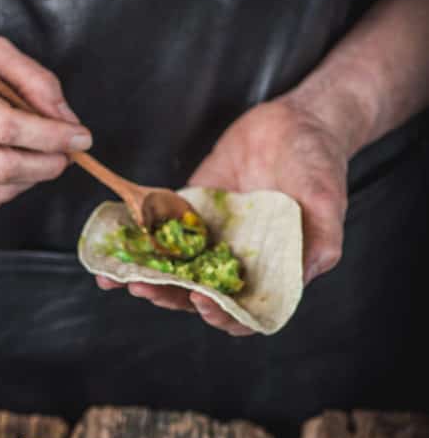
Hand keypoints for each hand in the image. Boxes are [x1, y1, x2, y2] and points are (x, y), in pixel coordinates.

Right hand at [0, 27, 91, 207]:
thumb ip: (33, 79)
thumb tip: (66, 119)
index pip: (6, 127)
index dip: (50, 137)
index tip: (79, 137)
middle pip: (1, 166)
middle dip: (46, 165)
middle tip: (67, 154)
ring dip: (31, 178)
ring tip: (43, 158)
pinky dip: (9, 186)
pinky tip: (16, 167)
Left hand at [96, 96, 350, 335]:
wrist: (297, 122)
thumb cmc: (320, 165)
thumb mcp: (328, 203)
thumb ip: (321, 243)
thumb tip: (304, 276)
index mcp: (268, 272)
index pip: (242, 309)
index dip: (222, 314)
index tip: (203, 304)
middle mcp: (234, 262)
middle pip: (197, 294)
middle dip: (170, 296)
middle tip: (146, 289)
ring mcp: (208, 239)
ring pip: (173, 269)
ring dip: (147, 277)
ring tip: (121, 277)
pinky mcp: (187, 213)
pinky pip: (157, 232)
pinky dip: (135, 242)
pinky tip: (110, 248)